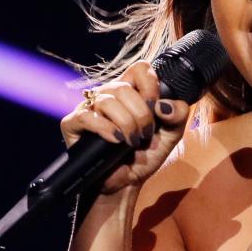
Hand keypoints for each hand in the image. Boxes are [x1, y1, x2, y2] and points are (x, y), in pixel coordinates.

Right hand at [58, 61, 191, 194]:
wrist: (127, 182)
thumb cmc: (145, 155)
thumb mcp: (171, 135)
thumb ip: (178, 115)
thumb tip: (164, 105)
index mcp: (132, 91)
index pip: (139, 68)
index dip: (150, 84)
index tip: (156, 107)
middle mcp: (109, 95)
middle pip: (123, 87)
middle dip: (141, 114)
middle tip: (145, 134)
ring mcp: (90, 108)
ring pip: (107, 101)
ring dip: (126, 124)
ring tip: (131, 142)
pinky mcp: (73, 124)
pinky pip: (87, 117)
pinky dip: (105, 129)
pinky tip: (115, 141)